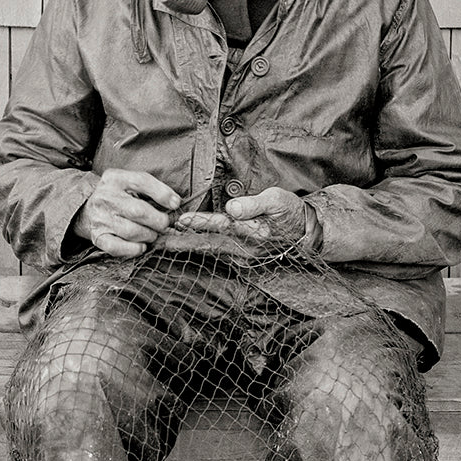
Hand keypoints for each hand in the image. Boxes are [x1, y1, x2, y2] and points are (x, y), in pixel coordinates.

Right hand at [72, 169, 180, 256]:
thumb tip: (175, 203)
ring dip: (149, 236)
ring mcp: (100, 218)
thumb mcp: (131, 183)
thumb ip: (153, 189)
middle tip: (163, 224)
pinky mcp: (98, 236)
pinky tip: (141, 245)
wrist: (86, 209)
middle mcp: (105, 197)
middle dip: (158, 221)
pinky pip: (118, 248)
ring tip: (151, 233)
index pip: (141, 181)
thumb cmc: (118, 196)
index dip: (162, 193)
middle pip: (139, 211)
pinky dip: (134, 249)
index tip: (175, 204)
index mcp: (115, 178)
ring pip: (132, 231)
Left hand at [175, 186, 308, 248]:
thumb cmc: (290, 211)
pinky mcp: (240, 259)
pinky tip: (181, 246)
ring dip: (185, 246)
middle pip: (208, 244)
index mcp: (255, 232)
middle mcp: (246, 249)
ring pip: (208, 251)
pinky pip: (214, 254)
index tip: (181, 220)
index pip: (222, 226)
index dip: (201, 222)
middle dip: (181, 242)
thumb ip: (253, 205)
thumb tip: (232, 208)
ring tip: (162, 242)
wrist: (304, 233)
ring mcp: (243, 257)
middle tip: (157, 239)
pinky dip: (196, 249)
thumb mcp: (277, 200)